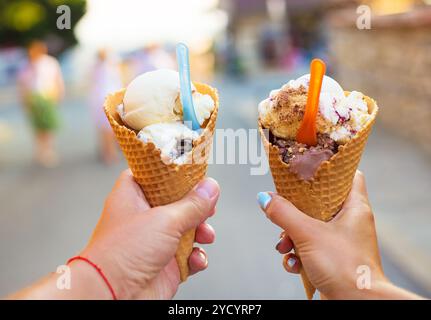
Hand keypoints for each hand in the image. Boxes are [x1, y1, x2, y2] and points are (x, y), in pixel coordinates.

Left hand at [79, 170, 219, 298]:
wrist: (113, 295)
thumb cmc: (121, 254)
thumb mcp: (165, 220)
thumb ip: (192, 204)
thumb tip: (210, 188)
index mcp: (133, 197)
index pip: (151, 174)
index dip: (171, 171)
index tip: (192, 170)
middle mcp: (143, 218)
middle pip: (176, 202)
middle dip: (196, 206)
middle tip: (207, 206)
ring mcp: (154, 242)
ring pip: (186, 229)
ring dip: (201, 232)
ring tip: (205, 235)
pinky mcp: (165, 264)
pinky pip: (188, 256)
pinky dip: (196, 257)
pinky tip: (196, 258)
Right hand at [258, 171, 421, 298]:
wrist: (355, 305)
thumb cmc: (344, 267)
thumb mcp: (307, 234)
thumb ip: (284, 213)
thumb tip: (264, 198)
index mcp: (355, 208)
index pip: (347, 175)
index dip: (329, 169)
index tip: (307, 168)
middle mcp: (350, 222)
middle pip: (319, 203)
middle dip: (295, 212)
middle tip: (283, 213)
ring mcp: (341, 241)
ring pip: (310, 227)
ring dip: (291, 236)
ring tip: (285, 246)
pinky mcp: (332, 259)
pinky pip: (309, 248)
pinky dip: (297, 255)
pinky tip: (294, 264)